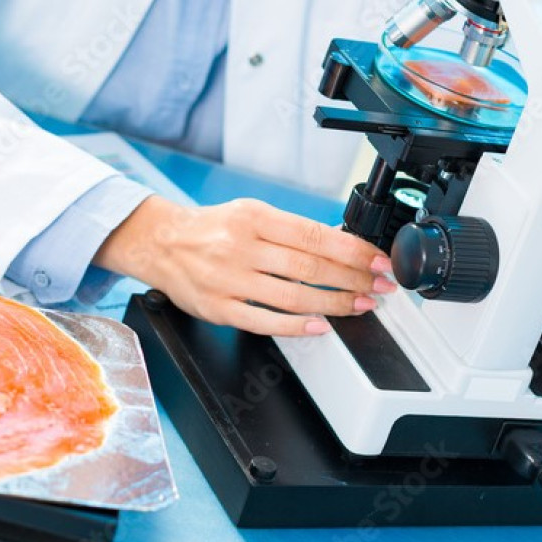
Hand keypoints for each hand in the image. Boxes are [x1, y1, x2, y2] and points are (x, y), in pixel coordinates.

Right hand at [94, 196, 395, 336]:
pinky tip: (320, 327)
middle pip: (310, 267)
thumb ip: (290, 230)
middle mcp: (241, 246)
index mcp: (254, 218)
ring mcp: (229, 279)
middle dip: (353, 279)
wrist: (161, 243)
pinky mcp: (218, 308)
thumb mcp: (251, 213)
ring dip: (334, 304)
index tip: (379, 261)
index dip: (353, 250)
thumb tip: (340, 245)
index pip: (315, 235)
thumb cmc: (212, 229)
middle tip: (380, 287)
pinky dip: (296, 327)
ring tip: (359, 305)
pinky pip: (264, 321)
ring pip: (293, 296)